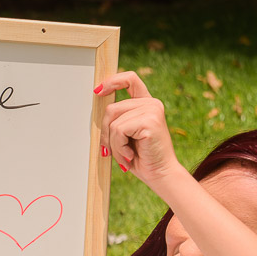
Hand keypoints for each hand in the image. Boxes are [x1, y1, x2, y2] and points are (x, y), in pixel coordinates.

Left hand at [94, 71, 183, 189]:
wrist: (160, 175)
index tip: (98, 91)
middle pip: (112, 109)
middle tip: (110, 151)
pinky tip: (130, 156)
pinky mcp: (149, 121)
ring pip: (113, 123)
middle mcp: (151, 104)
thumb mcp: (125, 135)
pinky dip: (119, 147)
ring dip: (114, 144)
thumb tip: (96, 107)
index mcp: (146, 104)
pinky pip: (119, 131)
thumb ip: (116, 120)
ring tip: (125, 155)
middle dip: (105, 133)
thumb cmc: (141, 158)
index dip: (112, 81)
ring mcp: (151, 110)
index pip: (130, 80)